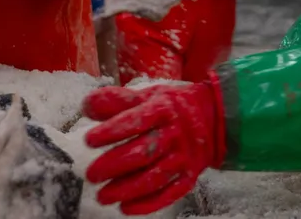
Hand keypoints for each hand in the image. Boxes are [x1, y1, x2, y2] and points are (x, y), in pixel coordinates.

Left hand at [82, 75, 225, 214]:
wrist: (213, 119)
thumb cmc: (171, 107)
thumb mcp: (148, 95)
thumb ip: (117, 100)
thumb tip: (87, 106)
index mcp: (164, 109)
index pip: (136, 120)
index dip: (112, 131)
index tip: (89, 140)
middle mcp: (175, 133)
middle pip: (144, 152)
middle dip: (114, 165)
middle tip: (92, 174)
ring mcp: (184, 156)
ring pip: (155, 176)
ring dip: (127, 189)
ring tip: (103, 196)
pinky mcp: (190, 175)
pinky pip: (171, 193)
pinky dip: (148, 203)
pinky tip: (126, 208)